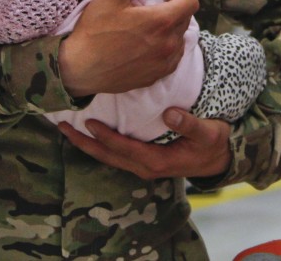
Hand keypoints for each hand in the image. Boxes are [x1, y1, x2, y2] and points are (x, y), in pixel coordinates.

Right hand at [59, 0, 197, 96]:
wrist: (79, 69)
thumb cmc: (95, 30)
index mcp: (163, 22)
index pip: (191, 2)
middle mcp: (170, 44)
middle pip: (185, 19)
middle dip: (174, 5)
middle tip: (155, 1)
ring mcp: (164, 63)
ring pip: (179, 39)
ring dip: (171, 27)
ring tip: (151, 22)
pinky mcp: (156, 77)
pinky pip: (172, 57)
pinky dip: (166, 46)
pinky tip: (149, 43)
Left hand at [60, 109, 232, 179]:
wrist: (219, 159)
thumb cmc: (213, 143)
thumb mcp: (207, 132)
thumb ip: (188, 123)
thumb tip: (168, 113)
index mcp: (157, 161)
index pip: (124, 148)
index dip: (105, 136)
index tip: (88, 122)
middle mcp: (145, 167)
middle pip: (107, 156)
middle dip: (83, 143)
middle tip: (61, 126)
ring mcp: (143, 166)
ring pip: (108, 157)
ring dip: (87, 145)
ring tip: (68, 130)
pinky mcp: (143, 161)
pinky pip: (116, 155)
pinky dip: (100, 145)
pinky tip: (91, 135)